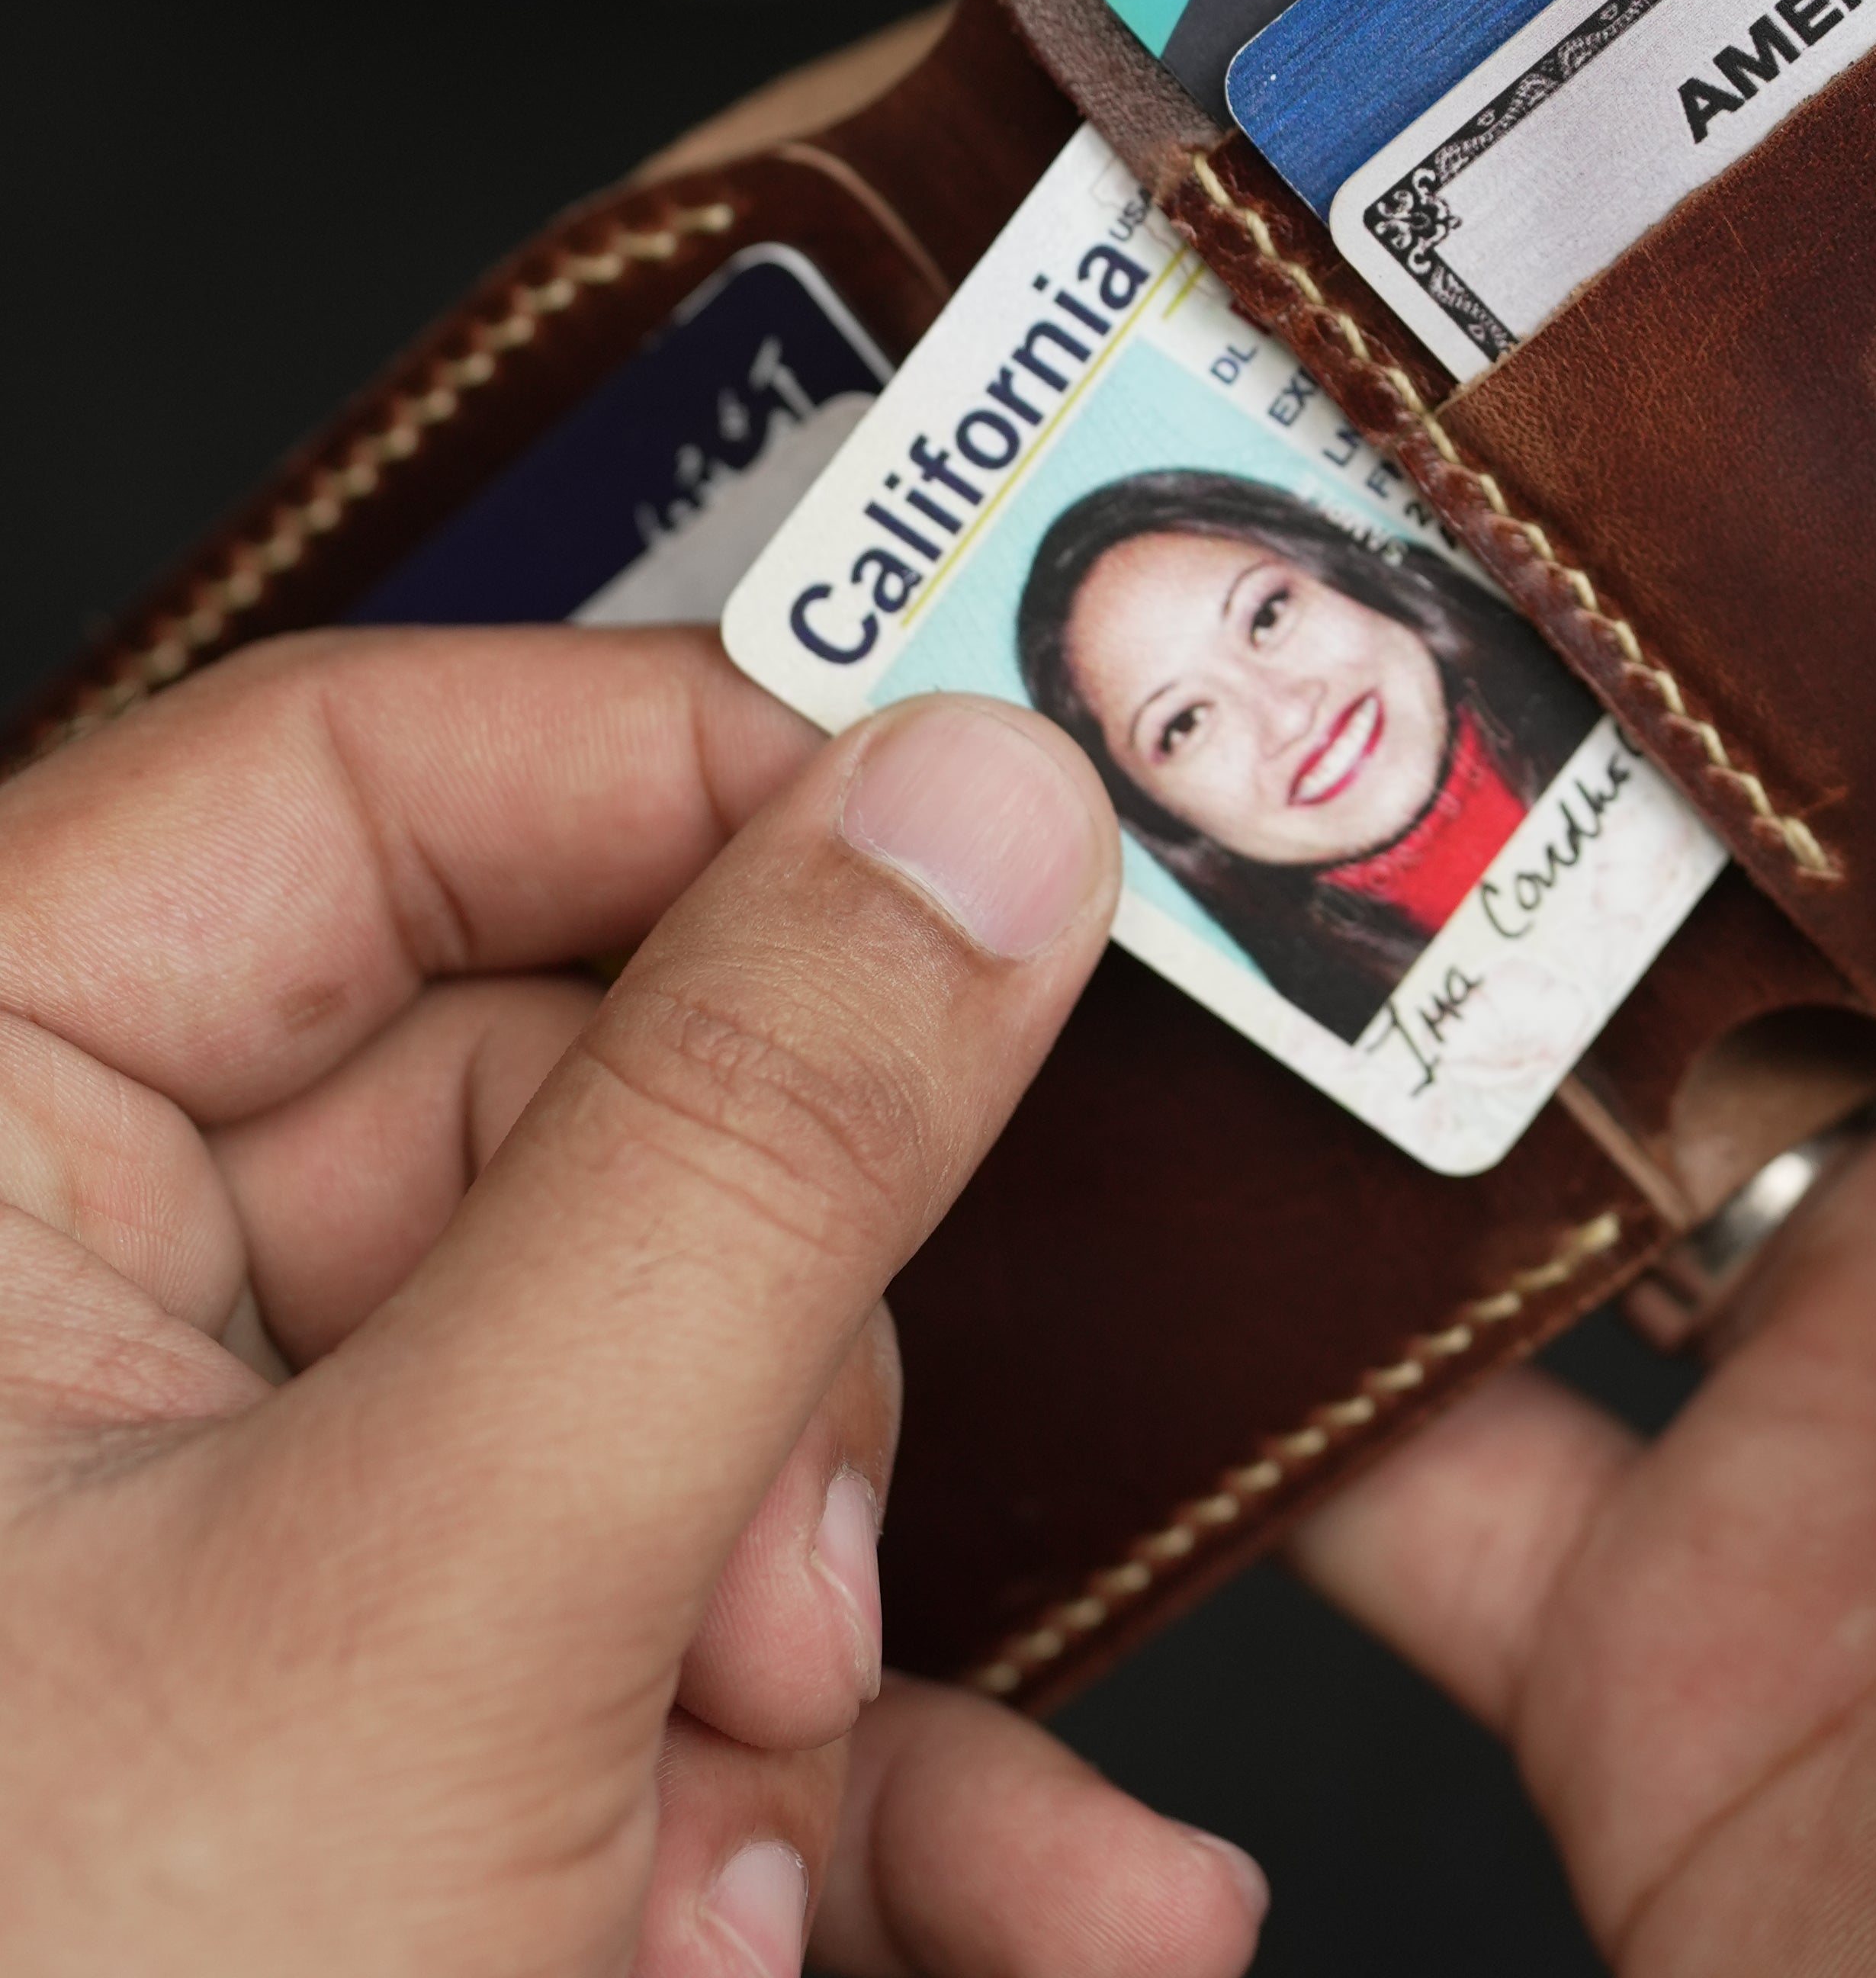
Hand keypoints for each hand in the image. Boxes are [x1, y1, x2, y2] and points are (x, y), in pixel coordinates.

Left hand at [0, 628, 1269, 1977]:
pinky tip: (1017, 1926)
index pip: (374, 780)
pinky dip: (847, 1799)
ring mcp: (236, 1549)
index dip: (713, 777)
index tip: (1015, 845)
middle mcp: (80, 1320)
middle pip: (587, 1110)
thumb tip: (993, 796)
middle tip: (801, 1597)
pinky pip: (667, 1638)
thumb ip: (747, 1156)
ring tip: (783, 1859)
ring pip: (683, 1400)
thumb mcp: (440, 1617)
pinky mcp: (373, 1738)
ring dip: (827, 1640)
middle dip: (786, 1369)